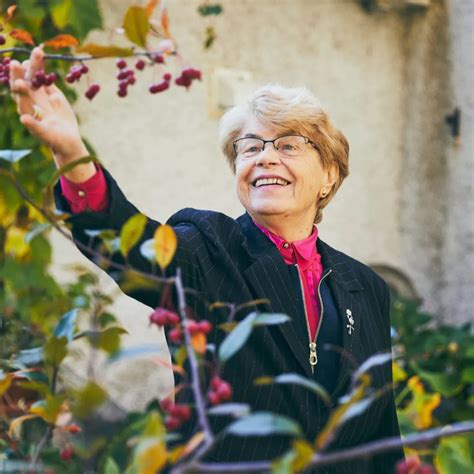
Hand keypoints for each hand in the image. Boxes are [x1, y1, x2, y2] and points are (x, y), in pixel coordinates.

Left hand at [9, 47, 90, 168]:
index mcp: (27, 112)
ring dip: (34, 65)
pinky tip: (40, 54)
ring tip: (37, 51)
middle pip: (23, 85)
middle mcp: (30, 102)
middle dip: (20, 74)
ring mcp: (38, 96)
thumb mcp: (48, 137)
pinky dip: (41, 67)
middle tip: (18, 63)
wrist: (67, 140)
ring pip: (33, 78)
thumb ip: (36, 127)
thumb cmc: (57, 141)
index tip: (21, 82)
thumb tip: (24, 119)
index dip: (20, 90)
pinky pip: (44, 78)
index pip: (20, 99)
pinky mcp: (48, 93)